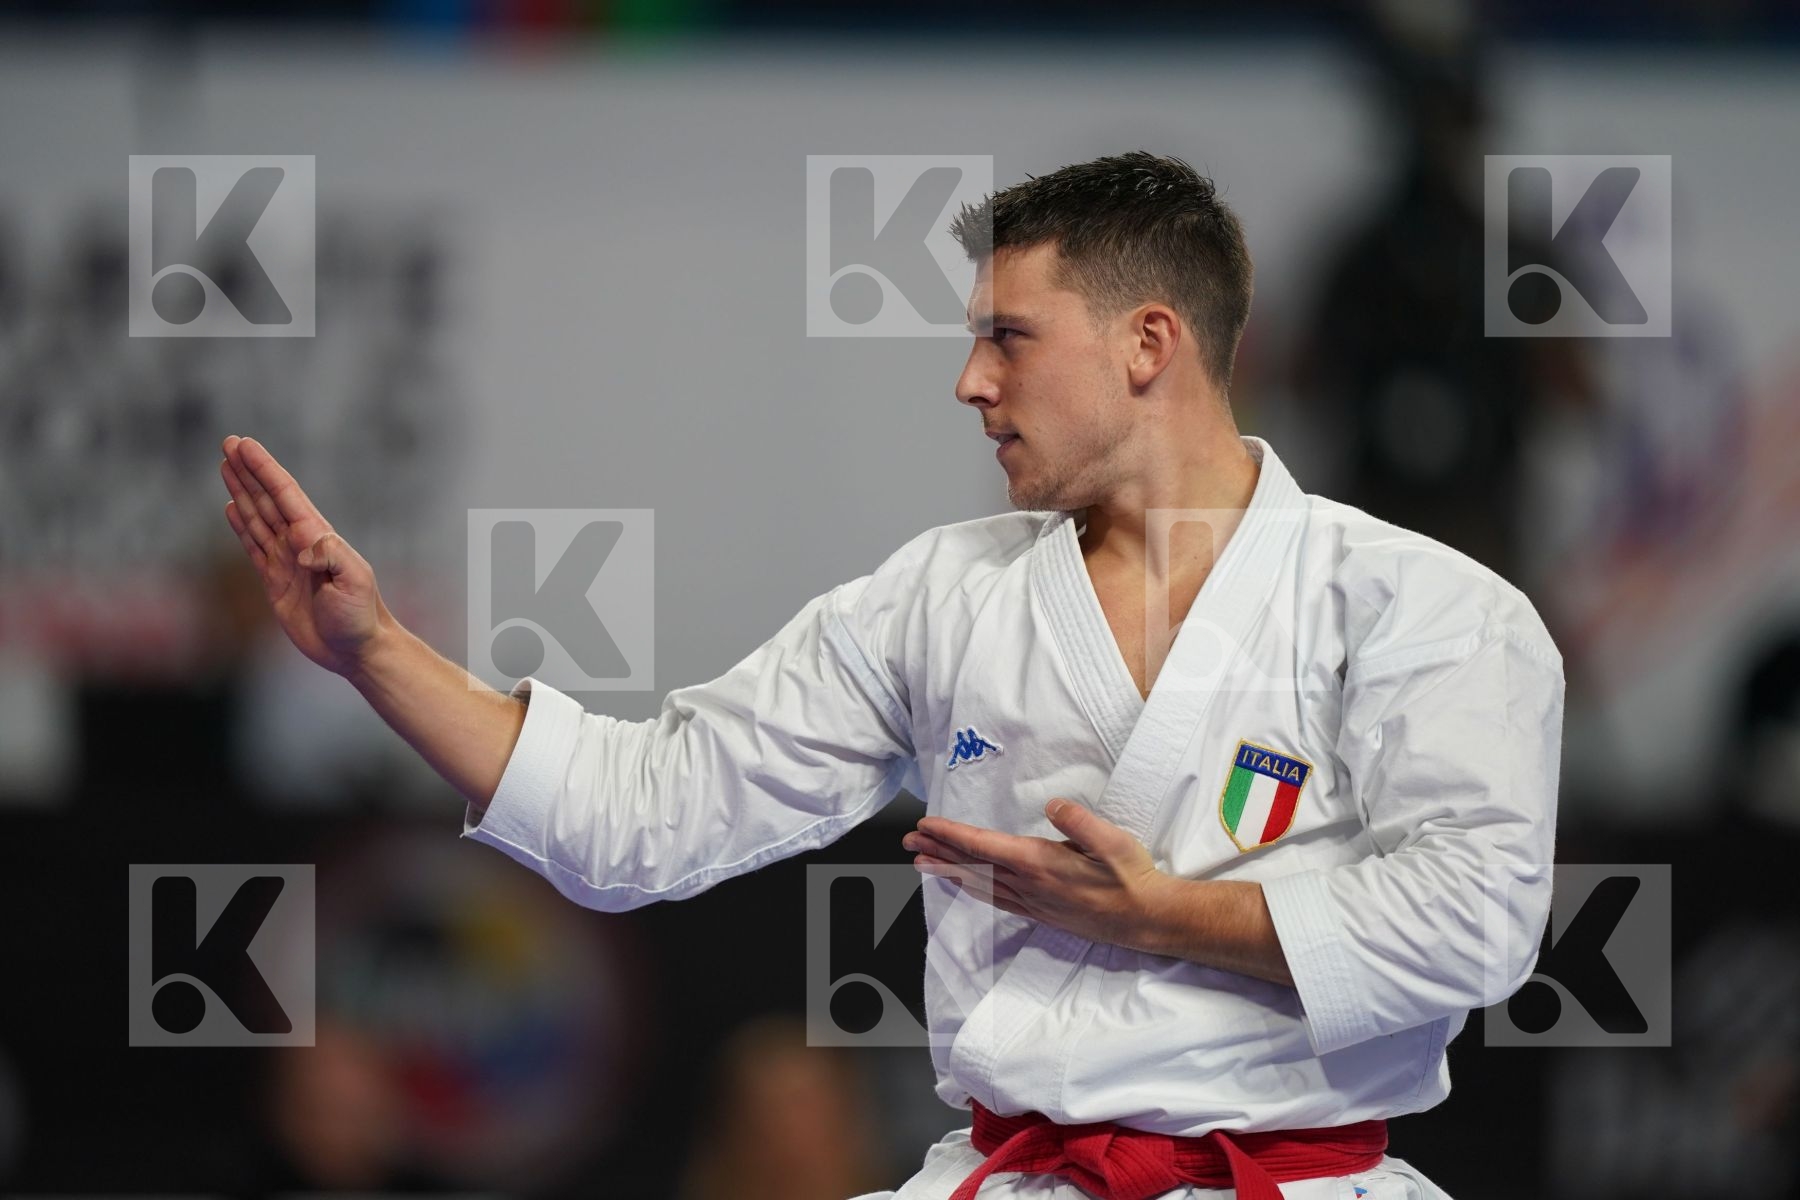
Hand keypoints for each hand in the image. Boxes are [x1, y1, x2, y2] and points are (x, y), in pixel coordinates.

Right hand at [219, 434, 391, 677]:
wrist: (356, 650)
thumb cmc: (360, 616)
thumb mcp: (354, 582)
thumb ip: (330, 557)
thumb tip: (303, 543)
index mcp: (318, 537)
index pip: (286, 495)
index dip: (264, 469)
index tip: (244, 445)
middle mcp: (301, 543)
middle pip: (269, 498)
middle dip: (249, 471)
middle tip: (229, 443)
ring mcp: (288, 560)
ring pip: (259, 517)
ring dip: (243, 491)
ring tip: (226, 466)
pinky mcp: (276, 581)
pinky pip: (254, 546)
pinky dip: (242, 526)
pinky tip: (233, 508)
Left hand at [903, 799, 1173, 951]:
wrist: (1147, 919)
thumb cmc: (1131, 877)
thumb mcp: (1113, 841)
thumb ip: (1080, 822)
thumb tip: (1052, 805)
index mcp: (1041, 863)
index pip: (984, 846)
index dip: (952, 835)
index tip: (926, 826)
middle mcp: (1030, 885)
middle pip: (973, 867)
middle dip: (938, 852)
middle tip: (908, 843)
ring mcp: (1033, 902)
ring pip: (979, 885)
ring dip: (948, 872)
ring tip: (922, 863)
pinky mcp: (1040, 913)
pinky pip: (995, 899)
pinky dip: (972, 890)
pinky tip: (963, 886)